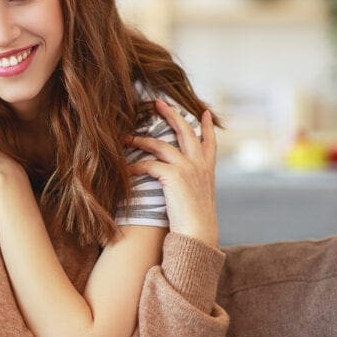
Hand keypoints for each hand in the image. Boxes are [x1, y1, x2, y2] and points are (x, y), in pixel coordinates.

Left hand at [127, 100, 218, 247]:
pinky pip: (150, 164)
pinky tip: (126, 168)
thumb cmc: (194, 222)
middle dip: (171, 114)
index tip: (204, 112)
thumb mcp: (198, 197)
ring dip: (142, 140)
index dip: (207, 126)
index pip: (210, 142)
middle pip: (185, 130)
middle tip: (157, 102)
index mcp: (208, 169)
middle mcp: (200, 165)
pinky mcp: (174, 176)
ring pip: (162, 145)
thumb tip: (180, 179)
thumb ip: (191, 183)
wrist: (197, 234)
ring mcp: (188, 168)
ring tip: (127, 137)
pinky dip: (136, 165)